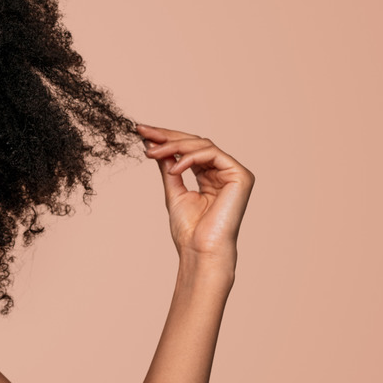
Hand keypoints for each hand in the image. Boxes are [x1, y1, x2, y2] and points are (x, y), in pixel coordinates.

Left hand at [137, 125, 253, 271]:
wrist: (200, 250)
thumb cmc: (189, 230)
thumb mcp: (173, 190)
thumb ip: (168, 166)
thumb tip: (154, 144)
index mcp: (210, 176)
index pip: (188, 149)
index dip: (166, 138)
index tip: (142, 131)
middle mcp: (224, 172)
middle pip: (195, 142)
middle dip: (167, 136)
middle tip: (144, 132)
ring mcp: (234, 173)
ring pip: (202, 144)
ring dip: (174, 145)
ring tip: (153, 153)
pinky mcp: (241, 176)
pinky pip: (212, 154)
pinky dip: (190, 157)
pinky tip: (173, 168)